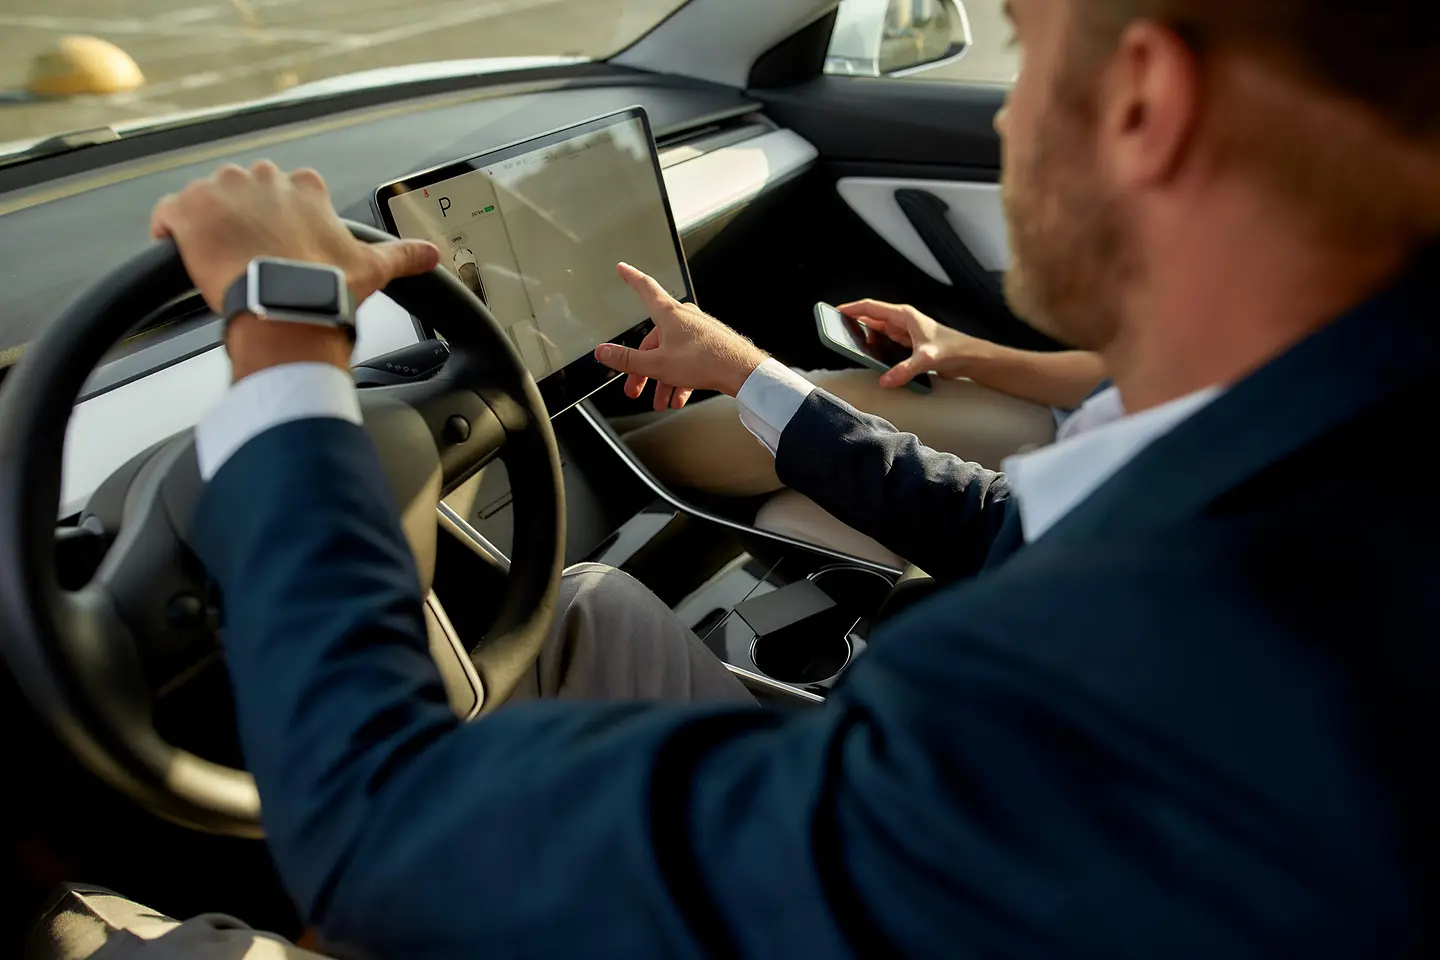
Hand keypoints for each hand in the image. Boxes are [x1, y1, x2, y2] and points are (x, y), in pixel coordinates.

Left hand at [150, 161, 439, 380]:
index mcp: (305, 189)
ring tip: (221, 263)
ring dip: (210, 227)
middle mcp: (262, 180)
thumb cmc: (324, 287)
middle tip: (254, 258)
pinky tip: (185, 258)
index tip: (286, 244)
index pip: (292, 189)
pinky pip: (168, 215)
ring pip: (208, 202)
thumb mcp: (372, 269)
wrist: (281, 305)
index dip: (286, 219)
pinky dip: (172, 234)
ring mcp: (220, 191)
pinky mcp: (185, 210)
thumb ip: (404, 255)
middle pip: (246, 192)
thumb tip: (432, 254)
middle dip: (246, 220)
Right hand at [595, 263, 767, 408]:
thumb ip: (628, 359)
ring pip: (671, 354)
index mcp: (668, 314)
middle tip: (634, 389)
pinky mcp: (710, 344)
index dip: (631, 277)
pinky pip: (687, 360)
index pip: (645, 288)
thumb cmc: (706, 361)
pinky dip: (680, 378)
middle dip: (642, 368)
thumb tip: (603, 351)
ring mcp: (698, 331)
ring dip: (662, 380)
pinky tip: (678, 397)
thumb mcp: (657, 364)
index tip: (623, 268)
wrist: (742, 371)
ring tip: (661, 401)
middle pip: (653, 340)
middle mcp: (684, 318)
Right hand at [838, 299, 991, 387]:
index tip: (834, 312)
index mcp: (904, 316)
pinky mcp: (906, 344)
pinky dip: (873, 347)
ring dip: (863, 337)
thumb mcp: (927, 359)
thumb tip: (884, 381)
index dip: (852, 308)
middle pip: (870, 318)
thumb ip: (904, 370)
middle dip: (852, 323)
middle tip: (835, 331)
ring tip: (848, 345)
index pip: (871, 308)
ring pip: (876, 331)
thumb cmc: (953, 350)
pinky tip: (867, 356)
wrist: (970, 357)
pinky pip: (884, 342)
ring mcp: (904, 332)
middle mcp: (902, 321)